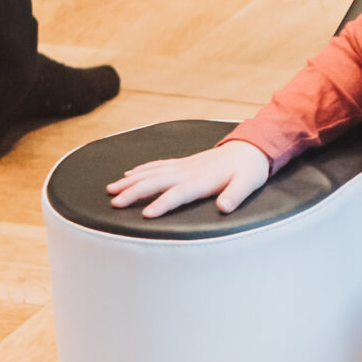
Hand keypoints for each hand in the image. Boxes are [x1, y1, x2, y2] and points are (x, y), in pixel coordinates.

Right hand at [107, 141, 270, 217]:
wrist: (251, 146)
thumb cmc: (250, 170)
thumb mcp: (248, 184)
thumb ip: (235, 195)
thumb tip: (224, 207)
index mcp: (203, 180)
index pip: (179, 193)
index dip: (162, 204)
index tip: (145, 214)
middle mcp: (189, 171)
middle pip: (157, 181)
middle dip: (134, 192)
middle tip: (115, 203)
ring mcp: (184, 165)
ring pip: (152, 172)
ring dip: (130, 180)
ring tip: (110, 189)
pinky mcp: (183, 162)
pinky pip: (157, 165)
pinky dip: (141, 169)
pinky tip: (128, 174)